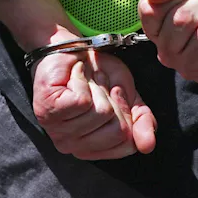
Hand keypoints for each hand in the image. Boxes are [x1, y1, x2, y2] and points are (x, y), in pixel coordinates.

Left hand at [32, 31, 156, 159]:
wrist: (72, 48)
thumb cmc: (98, 74)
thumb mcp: (129, 98)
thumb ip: (142, 122)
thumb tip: (148, 146)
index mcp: (91, 149)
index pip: (127, 145)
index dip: (127, 113)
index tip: (112, 96)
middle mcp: (72, 146)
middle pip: (117, 131)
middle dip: (114, 100)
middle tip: (98, 87)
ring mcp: (58, 131)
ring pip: (101, 113)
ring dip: (97, 86)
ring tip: (85, 81)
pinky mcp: (48, 110)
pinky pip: (82, 100)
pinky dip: (82, 79)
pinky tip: (73, 76)